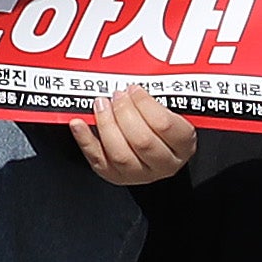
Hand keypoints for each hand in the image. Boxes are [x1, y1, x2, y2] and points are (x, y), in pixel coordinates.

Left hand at [72, 82, 198, 186]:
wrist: (153, 149)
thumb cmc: (159, 123)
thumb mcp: (169, 109)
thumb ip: (157, 99)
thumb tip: (133, 86)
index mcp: (183, 144)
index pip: (165, 125)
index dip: (145, 104)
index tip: (134, 89)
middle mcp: (164, 163)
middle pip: (142, 140)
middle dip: (124, 112)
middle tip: (116, 95)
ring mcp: (139, 173)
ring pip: (120, 154)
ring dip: (106, 124)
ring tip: (101, 104)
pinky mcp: (115, 175)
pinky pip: (98, 159)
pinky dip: (85, 139)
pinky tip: (78, 123)